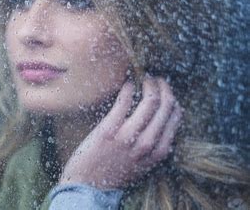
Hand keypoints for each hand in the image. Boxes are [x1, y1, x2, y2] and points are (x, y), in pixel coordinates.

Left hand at [60, 77, 181, 188]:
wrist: (89, 186)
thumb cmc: (116, 171)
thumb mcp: (144, 163)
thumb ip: (154, 144)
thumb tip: (163, 118)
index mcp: (158, 152)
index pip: (175, 118)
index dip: (172, 99)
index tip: (166, 91)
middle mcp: (147, 144)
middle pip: (166, 106)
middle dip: (163, 87)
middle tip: (156, 79)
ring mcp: (128, 136)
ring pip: (150, 101)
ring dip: (149, 84)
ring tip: (144, 78)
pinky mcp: (109, 129)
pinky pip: (124, 101)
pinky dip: (128, 88)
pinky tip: (128, 84)